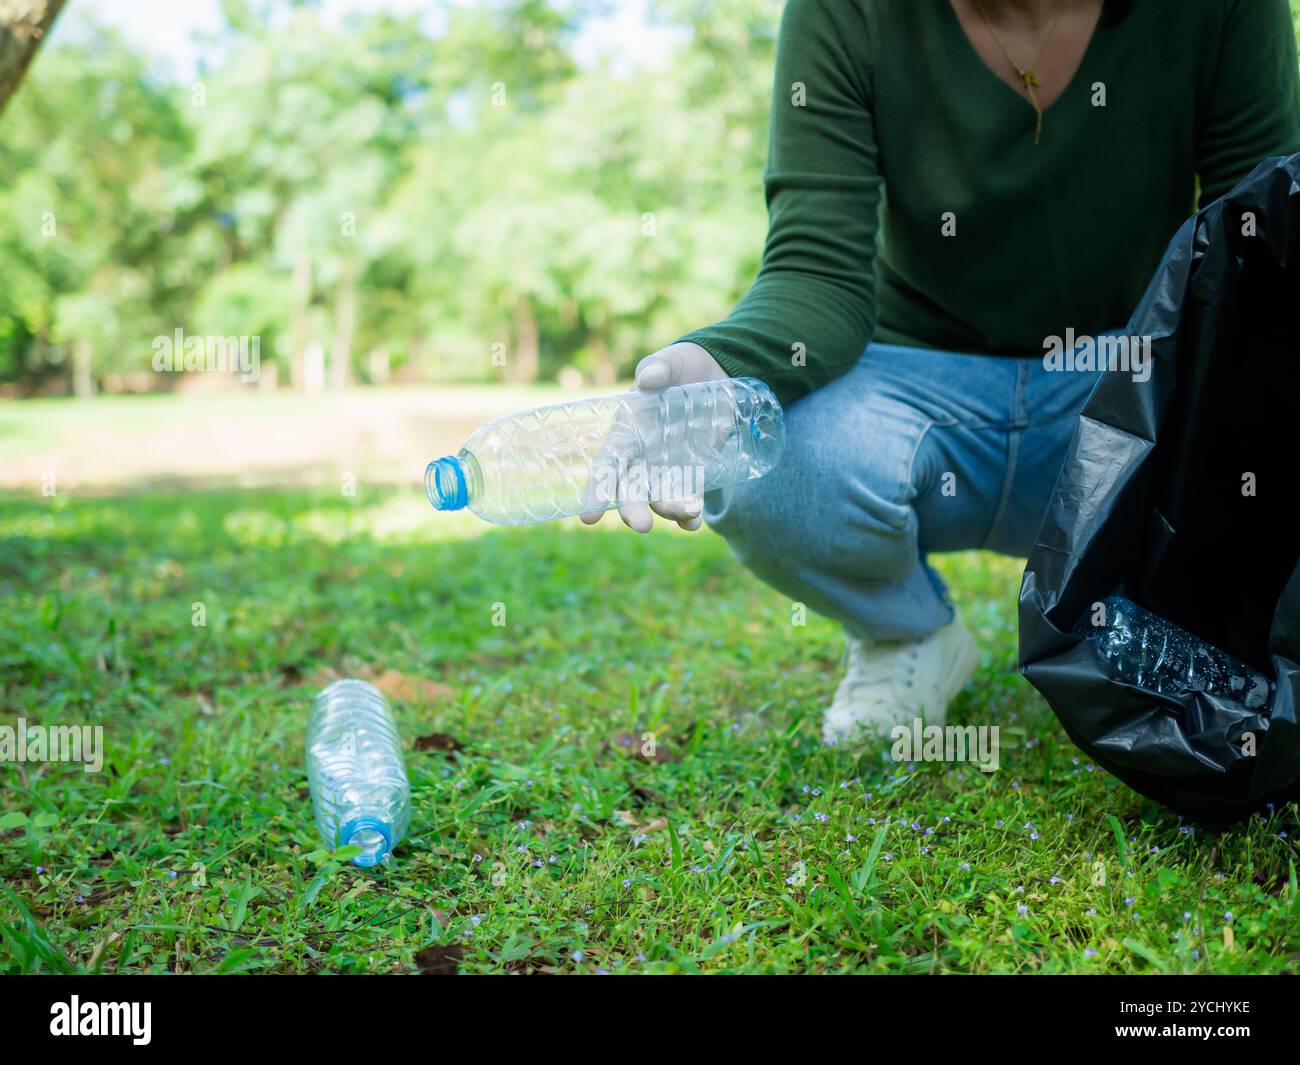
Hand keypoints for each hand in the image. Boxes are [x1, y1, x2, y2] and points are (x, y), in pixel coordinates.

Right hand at [580, 341, 725, 532]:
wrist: (716, 374)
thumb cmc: (683, 366)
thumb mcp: (671, 362)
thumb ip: (658, 369)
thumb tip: (648, 378)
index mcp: (628, 431)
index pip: (607, 464)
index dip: (596, 490)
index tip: (588, 517)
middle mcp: (642, 455)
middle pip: (630, 489)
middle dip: (632, 510)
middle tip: (641, 526)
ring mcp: (667, 467)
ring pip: (659, 498)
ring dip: (669, 510)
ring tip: (689, 513)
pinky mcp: (692, 471)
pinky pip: (686, 498)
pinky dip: (689, 516)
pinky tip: (693, 524)